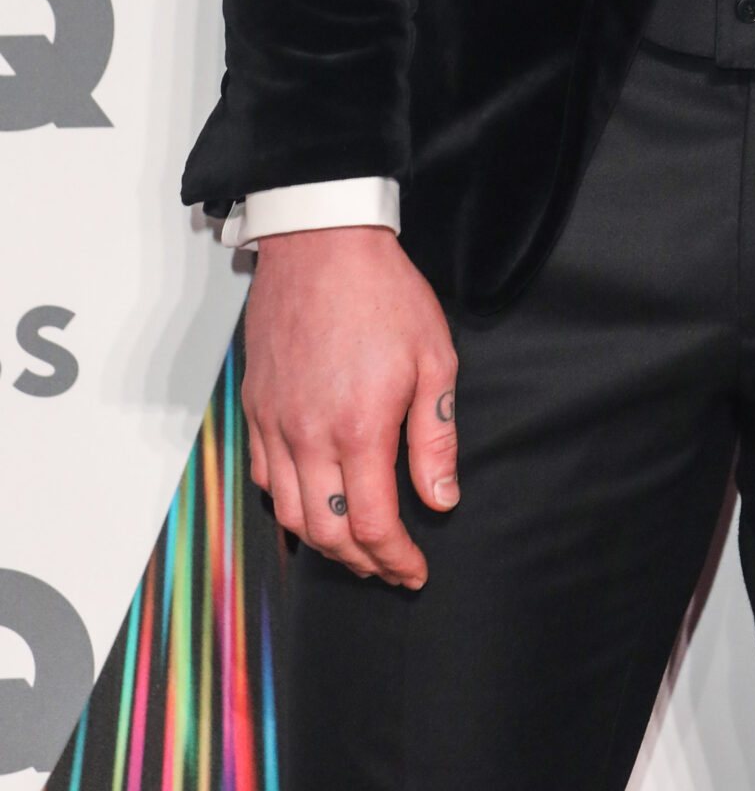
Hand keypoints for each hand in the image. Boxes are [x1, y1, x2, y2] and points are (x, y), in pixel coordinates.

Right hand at [243, 226, 458, 587]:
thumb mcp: (434, 357)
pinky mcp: (255, 407)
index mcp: (359, 427)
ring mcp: (274, 423)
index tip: (414, 571)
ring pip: (289, 514)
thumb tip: (441, 498)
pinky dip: (290, 504)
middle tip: (390, 566)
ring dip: (324, 543)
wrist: (322, 243)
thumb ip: (435, 436)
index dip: (395, 559)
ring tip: (357, 546)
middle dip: (362, 562)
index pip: (372, 525)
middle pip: (327, 533)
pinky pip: (264, 476)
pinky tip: (316, 502)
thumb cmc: (384, 293)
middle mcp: (307, 435)